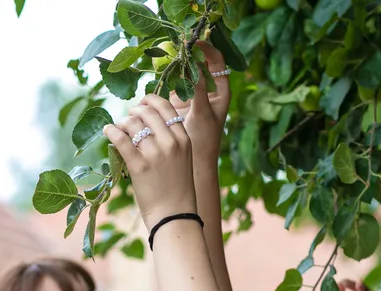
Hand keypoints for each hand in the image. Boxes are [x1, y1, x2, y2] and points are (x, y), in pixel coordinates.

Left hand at [104, 96, 197, 231]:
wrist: (175, 216)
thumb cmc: (177, 189)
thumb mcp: (183, 159)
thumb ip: (171, 140)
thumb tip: (146, 122)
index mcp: (184, 138)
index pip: (166, 106)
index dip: (150, 100)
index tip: (142, 104)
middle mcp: (171, 142)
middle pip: (147, 111)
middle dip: (134, 111)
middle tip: (128, 118)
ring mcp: (155, 154)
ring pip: (132, 123)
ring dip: (122, 122)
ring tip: (119, 128)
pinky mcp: (139, 166)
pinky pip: (120, 138)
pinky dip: (111, 130)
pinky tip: (107, 130)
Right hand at [169, 42, 230, 165]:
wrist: (195, 160)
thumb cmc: (205, 139)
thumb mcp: (202, 113)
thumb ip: (198, 90)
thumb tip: (194, 65)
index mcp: (220, 90)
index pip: (216, 61)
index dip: (207, 48)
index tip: (194, 40)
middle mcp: (207, 89)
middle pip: (199, 62)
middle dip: (189, 52)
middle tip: (177, 44)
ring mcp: (193, 93)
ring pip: (185, 71)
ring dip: (176, 63)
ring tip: (166, 56)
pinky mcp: (178, 100)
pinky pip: (172, 83)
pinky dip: (167, 77)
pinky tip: (160, 71)